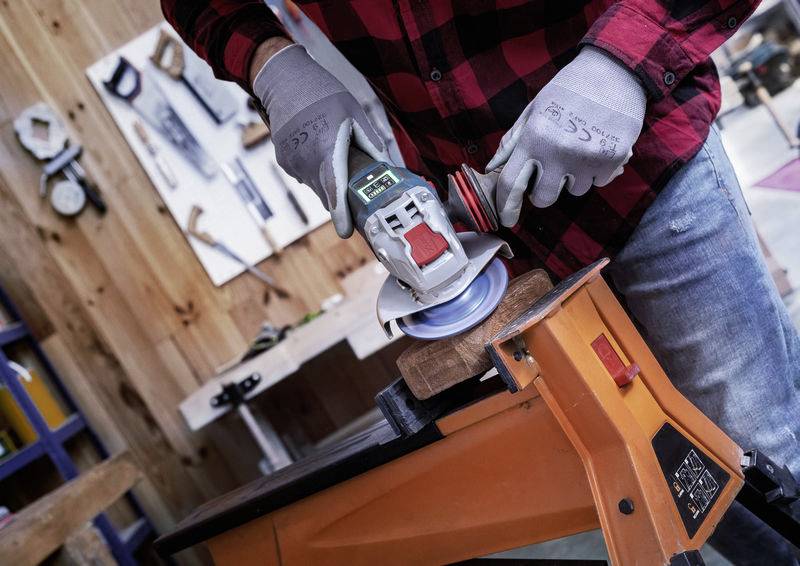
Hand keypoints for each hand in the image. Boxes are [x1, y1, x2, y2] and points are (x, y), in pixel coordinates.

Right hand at [253, 44, 388, 236]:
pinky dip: (315, 171)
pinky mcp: (284, 161)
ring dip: (328, 181)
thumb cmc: (322, 93)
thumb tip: (386, 166)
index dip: (341, 214)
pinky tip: (318, 149)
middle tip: (356, 189)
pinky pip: (305, 176)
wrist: (284, 80)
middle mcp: (306, 161)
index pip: (334, 190)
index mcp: (327, 149)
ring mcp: (292, 162)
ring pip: (316, 185)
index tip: (346, 231)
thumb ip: (371, 143)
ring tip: (333, 153)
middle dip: (341, 198)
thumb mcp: (354, 113)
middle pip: (327, 194)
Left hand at [487, 46, 645, 226]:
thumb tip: (493, 167)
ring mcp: (587, 158)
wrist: (614, 71)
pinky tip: (596, 147)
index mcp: (534, 138)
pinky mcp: (612, 160)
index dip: (506, 206)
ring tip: (579, 149)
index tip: (506, 219)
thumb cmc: (569, 88)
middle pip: (543, 198)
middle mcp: (558, 152)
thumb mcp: (534, 109)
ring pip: (573, 191)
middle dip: (543, 191)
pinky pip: (598, 182)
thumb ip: (513, 140)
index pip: (511, 184)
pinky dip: (596, 171)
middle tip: (550, 173)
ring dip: (573, 178)